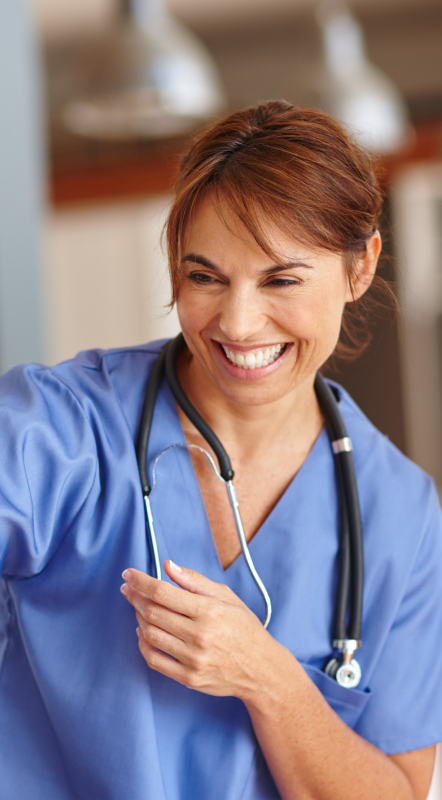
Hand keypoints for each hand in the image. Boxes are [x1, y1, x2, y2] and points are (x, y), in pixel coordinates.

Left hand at [120, 560, 277, 698]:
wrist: (261, 669)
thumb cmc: (244, 628)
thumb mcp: (226, 597)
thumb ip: (194, 581)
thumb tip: (167, 566)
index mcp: (208, 611)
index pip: (163, 592)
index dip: (141, 581)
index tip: (128, 574)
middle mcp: (199, 635)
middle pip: (153, 612)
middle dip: (134, 597)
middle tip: (128, 589)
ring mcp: (192, 659)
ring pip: (150, 635)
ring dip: (138, 618)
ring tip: (137, 607)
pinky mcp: (188, 678)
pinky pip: (154, 660)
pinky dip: (143, 644)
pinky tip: (143, 631)